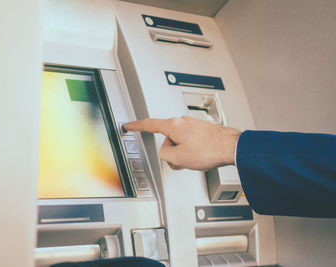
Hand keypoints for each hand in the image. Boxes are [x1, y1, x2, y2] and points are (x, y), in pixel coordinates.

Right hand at [123, 116, 240, 170]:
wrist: (231, 147)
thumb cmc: (209, 150)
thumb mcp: (178, 158)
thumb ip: (165, 154)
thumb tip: (167, 152)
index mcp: (173, 125)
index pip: (149, 125)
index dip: (137, 126)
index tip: (129, 125)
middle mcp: (183, 122)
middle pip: (167, 140)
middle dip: (172, 152)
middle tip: (183, 160)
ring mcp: (193, 125)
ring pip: (179, 143)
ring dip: (183, 153)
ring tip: (196, 159)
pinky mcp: (202, 130)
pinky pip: (190, 143)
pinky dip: (192, 151)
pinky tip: (202, 156)